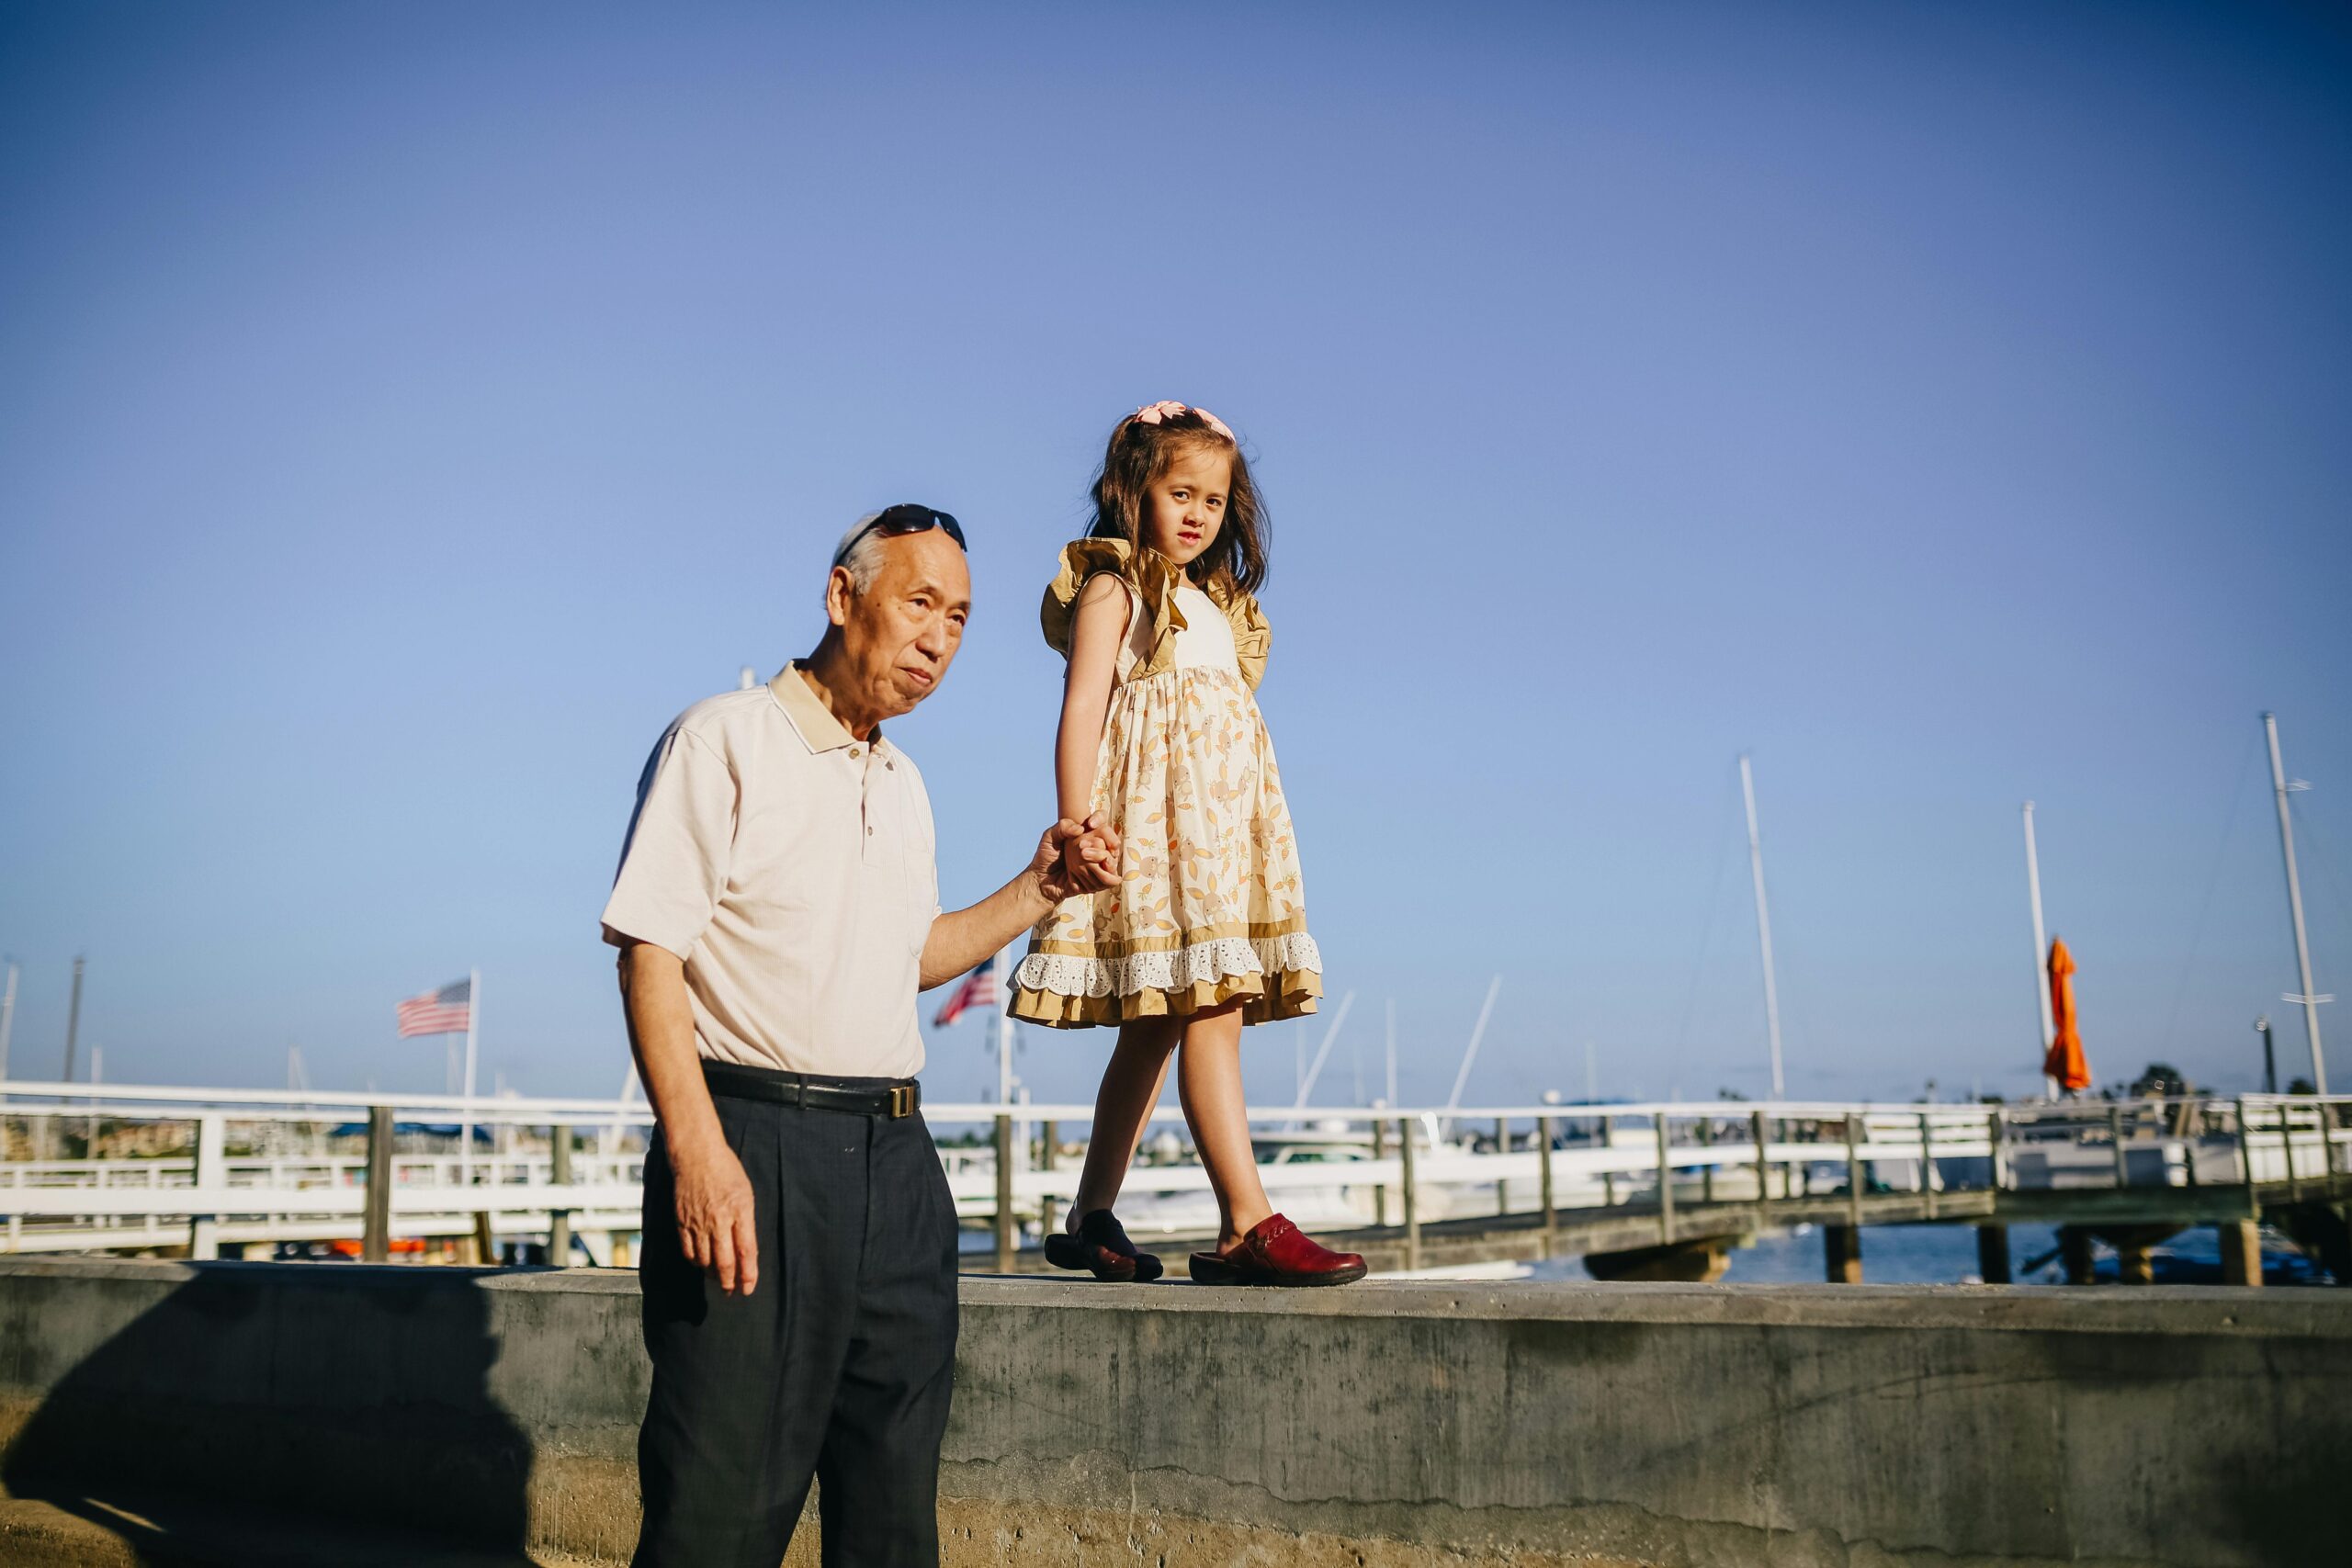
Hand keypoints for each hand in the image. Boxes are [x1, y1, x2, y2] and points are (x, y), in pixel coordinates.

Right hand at [670, 1138, 757, 1295]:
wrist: (696, 1155)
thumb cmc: (726, 1172)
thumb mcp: (746, 1195)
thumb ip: (746, 1223)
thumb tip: (746, 1251)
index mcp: (740, 1212)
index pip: (746, 1252)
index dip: (748, 1274)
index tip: (749, 1288)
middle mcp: (719, 1220)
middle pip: (724, 1262)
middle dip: (729, 1282)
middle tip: (732, 1292)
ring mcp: (698, 1222)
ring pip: (705, 1260)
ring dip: (712, 1274)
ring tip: (719, 1279)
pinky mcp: (682, 1222)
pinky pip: (688, 1251)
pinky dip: (695, 1262)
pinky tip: (702, 1263)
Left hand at [1034, 813, 1120, 901]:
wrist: (1041, 879)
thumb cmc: (1046, 856)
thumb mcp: (1049, 837)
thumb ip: (1063, 827)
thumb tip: (1081, 829)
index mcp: (1087, 833)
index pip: (1102, 818)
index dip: (1100, 818)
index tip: (1090, 823)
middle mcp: (1097, 848)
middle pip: (1112, 839)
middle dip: (1100, 840)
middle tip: (1081, 845)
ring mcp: (1100, 865)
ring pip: (1111, 858)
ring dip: (1098, 856)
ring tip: (1082, 855)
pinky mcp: (1099, 882)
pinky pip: (1110, 877)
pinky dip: (1102, 873)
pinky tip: (1088, 870)